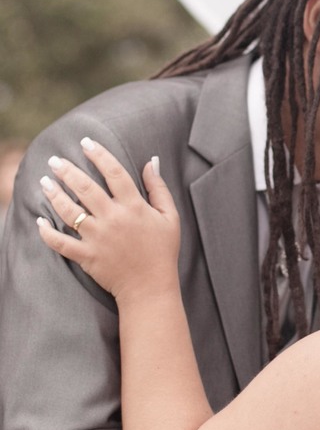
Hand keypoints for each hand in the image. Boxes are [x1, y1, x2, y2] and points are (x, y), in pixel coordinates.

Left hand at [37, 139, 179, 303]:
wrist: (151, 287)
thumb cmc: (163, 251)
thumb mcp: (170, 216)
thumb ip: (159, 188)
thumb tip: (151, 161)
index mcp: (134, 207)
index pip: (114, 172)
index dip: (99, 154)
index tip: (86, 142)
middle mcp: (113, 218)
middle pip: (85, 187)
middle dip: (67, 170)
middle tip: (55, 160)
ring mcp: (97, 237)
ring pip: (68, 210)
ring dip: (54, 194)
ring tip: (45, 182)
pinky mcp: (86, 255)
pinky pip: (60, 242)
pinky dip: (47, 232)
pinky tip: (39, 221)